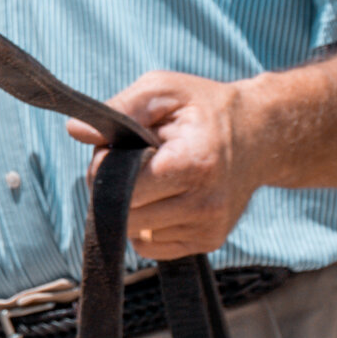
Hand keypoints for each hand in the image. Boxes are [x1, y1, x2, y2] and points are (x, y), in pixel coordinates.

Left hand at [67, 68, 261, 262]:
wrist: (261, 134)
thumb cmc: (205, 109)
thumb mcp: (164, 90)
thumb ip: (120, 109)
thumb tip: (76, 131)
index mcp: (193, 165)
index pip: (123, 189)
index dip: (107, 169)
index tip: (118, 150)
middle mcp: (205, 204)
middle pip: (126, 216)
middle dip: (115, 191)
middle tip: (134, 164)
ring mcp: (209, 227)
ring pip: (136, 234)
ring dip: (133, 209)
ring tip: (156, 178)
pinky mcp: (209, 241)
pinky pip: (153, 247)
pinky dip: (148, 226)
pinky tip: (165, 199)